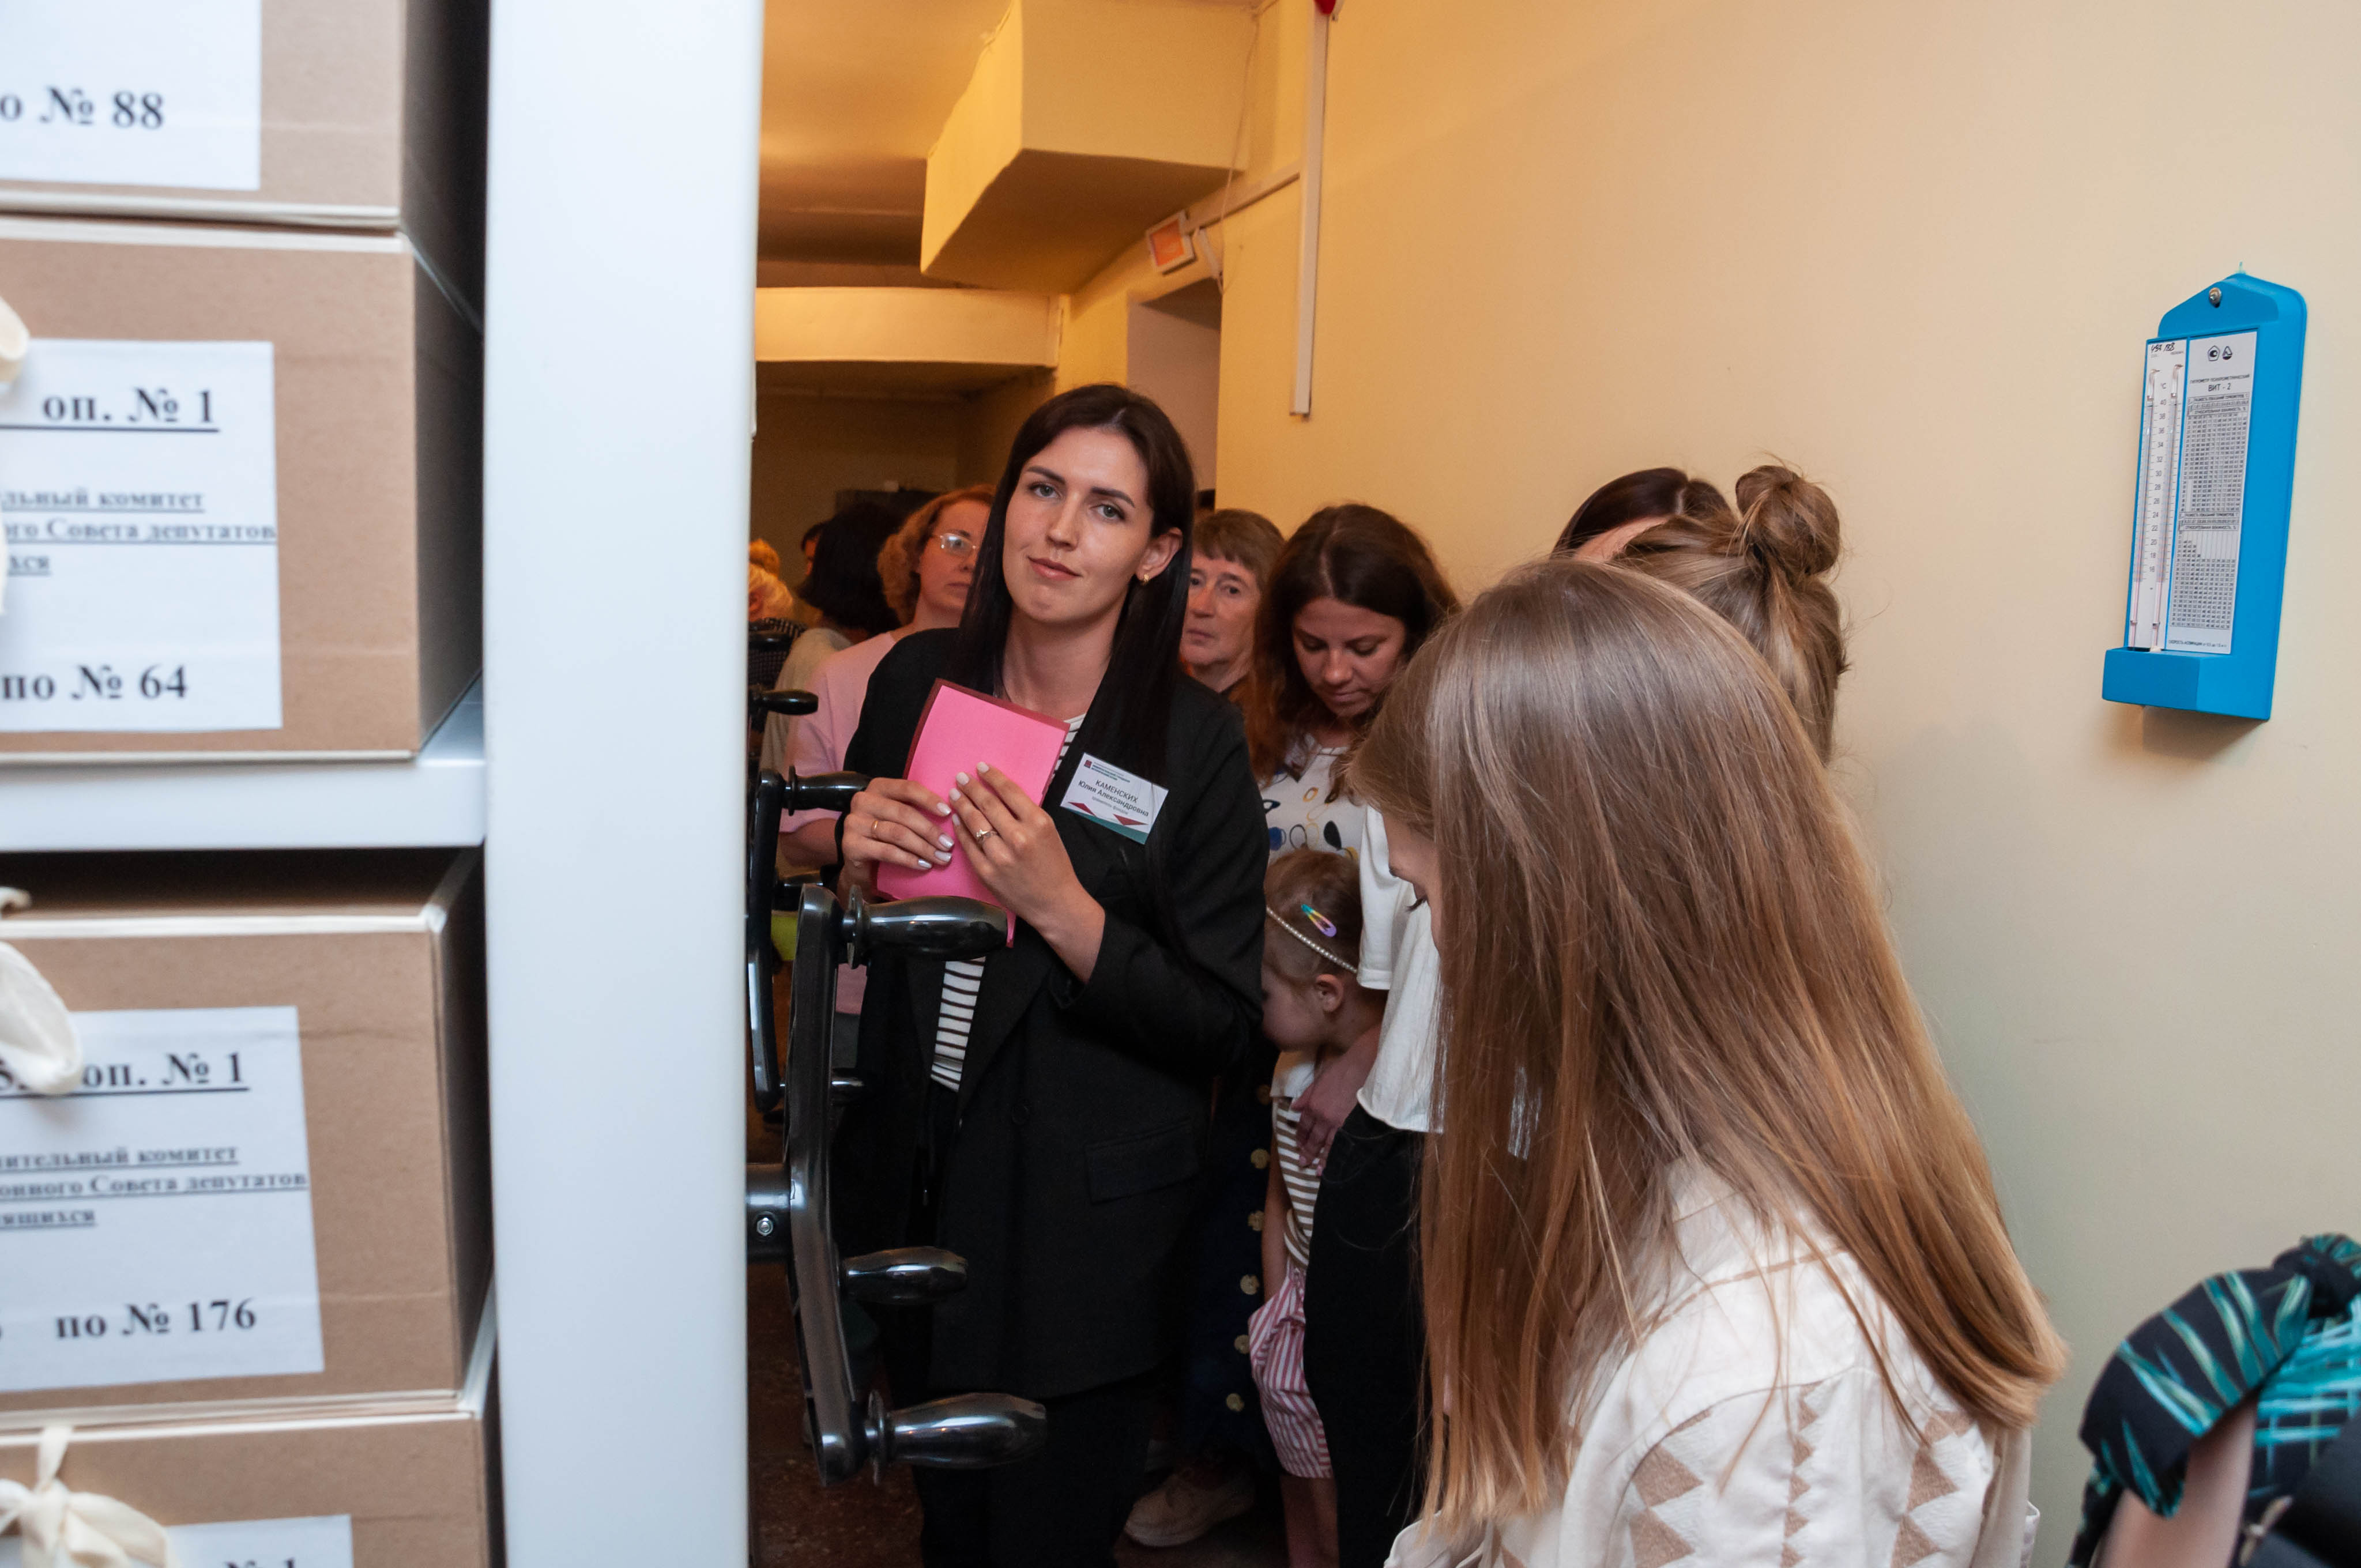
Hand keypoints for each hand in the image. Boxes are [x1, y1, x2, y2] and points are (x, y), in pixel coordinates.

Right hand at [839, 777, 953, 895]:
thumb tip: (951, 814)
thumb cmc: (884, 834)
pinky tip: (923, 865)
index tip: (948, 812)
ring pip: (897, 833)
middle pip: (904, 813)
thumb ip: (915, 808)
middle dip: (930, 830)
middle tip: (948, 845)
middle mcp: (863, 801)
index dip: (929, 799)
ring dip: (923, 847)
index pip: (907, 788)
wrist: (859, 859)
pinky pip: (887, 851)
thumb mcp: (897, 815)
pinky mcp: (851, 845)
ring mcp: (854, 823)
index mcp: (878, 788)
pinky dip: (908, 859)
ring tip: (941, 858)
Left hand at [950, 763, 1105, 980]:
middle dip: (971, 788)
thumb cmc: (1054, 866)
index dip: (992, 776)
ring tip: (955, 795)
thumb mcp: (1050, 832)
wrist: (1054, 902)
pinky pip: (969, 845)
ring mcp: (1000, 856)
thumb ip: (1027, 813)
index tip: (980, 767)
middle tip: (960, 778)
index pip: (1009, 791)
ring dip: (962, 805)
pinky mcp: (987, 872)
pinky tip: (957, 820)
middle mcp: (1018, 837)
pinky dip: (961, 830)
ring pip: (975, 823)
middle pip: (988, 804)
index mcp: (1038, 823)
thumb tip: (1001, 793)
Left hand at [1293, 1031, 1379, 1170]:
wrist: (1362, 1067)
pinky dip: (1338, 1153)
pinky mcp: (1353, 1124)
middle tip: (1303, 1163)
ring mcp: (1338, 1122)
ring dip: (1322, 1158)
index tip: (1298, 1145)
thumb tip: (1294, 1108)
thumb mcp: (1318, 1080)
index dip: (1300, 1136)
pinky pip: (1343, 1142)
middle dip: (1308, 1152)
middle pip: (1314, 1138)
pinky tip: (1337, 1161)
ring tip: (1318, 1171)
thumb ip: (1305, 1096)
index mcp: (1313, 1104)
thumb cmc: (1341, 1070)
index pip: (1304, 1125)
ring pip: (1328, 1144)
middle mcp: (1323, 1116)